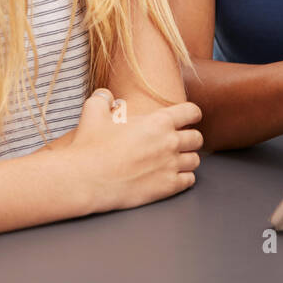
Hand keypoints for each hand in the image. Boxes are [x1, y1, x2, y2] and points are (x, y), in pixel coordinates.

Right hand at [68, 87, 202, 212]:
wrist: (86, 179)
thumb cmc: (90, 145)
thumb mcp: (93, 112)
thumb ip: (103, 98)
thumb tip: (106, 95)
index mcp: (158, 121)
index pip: (192, 112)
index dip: (191, 114)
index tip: (187, 117)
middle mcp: (170, 142)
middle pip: (197, 138)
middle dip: (189, 138)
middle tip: (178, 141)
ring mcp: (170, 166)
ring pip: (195, 160)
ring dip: (186, 159)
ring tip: (175, 160)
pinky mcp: (167, 187)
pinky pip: (189, 180)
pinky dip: (184, 177)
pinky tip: (172, 176)